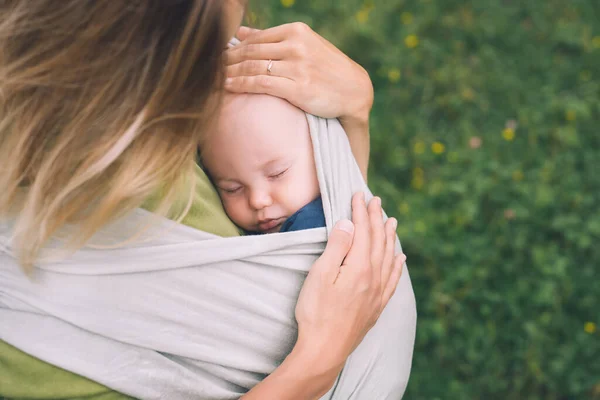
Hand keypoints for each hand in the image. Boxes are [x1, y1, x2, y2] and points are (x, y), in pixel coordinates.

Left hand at [224, 23, 373, 123]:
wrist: (354, 90)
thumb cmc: (327, 69)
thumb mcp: (304, 46)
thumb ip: (272, 39)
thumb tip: (241, 32)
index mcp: (296, 31)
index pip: (255, 39)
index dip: (232, 49)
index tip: (217, 57)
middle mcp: (296, 45)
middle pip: (250, 52)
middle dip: (227, 61)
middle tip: (208, 69)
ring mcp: (298, 66)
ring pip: (253, 67)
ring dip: (229, 73)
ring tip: (212, 79)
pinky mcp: (299, 87)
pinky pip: (261, 84)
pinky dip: (241, 85)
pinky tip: (227, 87)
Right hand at [294, 193, 404, 369]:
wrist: (324, 350)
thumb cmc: (317, 312)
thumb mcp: (320, 274)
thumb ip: (337, 247)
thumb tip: (348, 223)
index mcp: (359, 267)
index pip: (363, 231)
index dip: (361, 211)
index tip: (358, 194)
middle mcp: (374, 277)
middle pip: (379, 241)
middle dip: (377, 218)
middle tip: (376, 201)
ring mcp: (377, 293)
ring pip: (389, 257)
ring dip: (390, 237)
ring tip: (392, 221)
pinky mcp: (376, 306)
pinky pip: (393, 280)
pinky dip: (398, 265)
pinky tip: (400, 258)